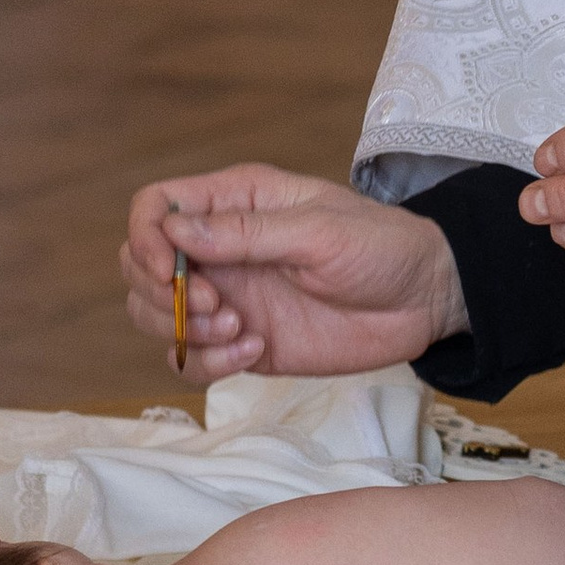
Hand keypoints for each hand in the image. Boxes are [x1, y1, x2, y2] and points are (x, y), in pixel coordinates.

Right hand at [120, 165, 466, 379]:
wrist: (425, 302)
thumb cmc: (382, 248)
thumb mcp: (320, 231)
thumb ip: (248, 233)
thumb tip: (175, 232)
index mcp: (236, 201)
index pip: (155, 207)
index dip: (145, 238)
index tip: (170, 272)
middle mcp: (221, 248)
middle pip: (139, 265)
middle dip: (161, 292)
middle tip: (219, 303)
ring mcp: (229, 296)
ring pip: (155, 315)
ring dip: (183, 329)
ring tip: (238, 329)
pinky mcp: (242, 341)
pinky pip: (192, 359)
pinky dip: (208, 362)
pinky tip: (254, 349)